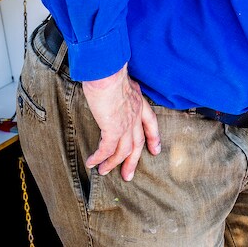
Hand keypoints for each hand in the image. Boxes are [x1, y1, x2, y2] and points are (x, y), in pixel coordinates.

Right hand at [82, 64, 160, 181]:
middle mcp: (136, 115)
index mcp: (139, 103)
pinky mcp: (113, 128)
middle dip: (133, 160)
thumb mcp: (120, 81)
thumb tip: (111, 90)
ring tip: (104, 172)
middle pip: (138, 143)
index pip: (151, 123)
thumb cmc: (109, 71)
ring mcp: (126, 123)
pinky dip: (99, 158)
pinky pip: (107, 149)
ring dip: (113, 163)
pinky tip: (92, 163)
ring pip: (124, 150)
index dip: (153, 138)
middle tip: (128, 175)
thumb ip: (120, 90)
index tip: (155, 149)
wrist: (107, 71)